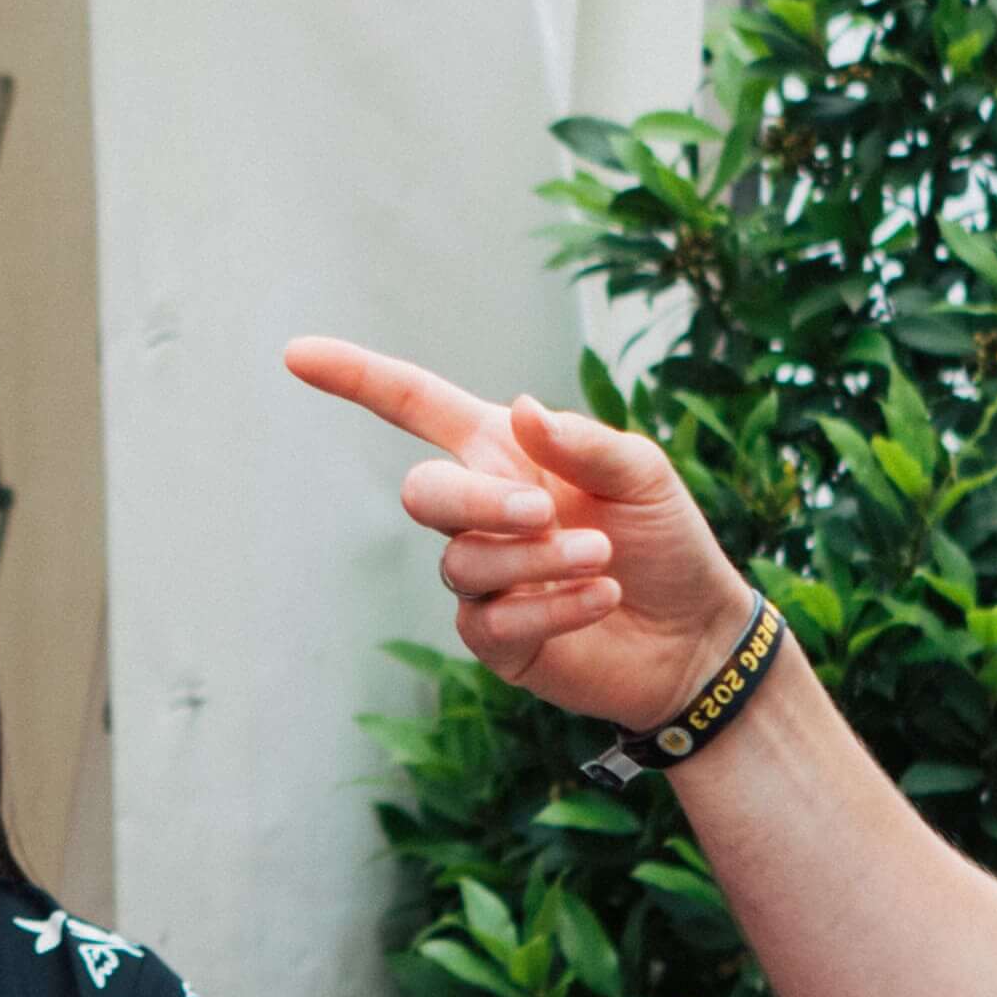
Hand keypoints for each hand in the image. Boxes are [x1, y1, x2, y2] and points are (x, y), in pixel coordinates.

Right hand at [282, 337, 762, 728]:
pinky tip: (601, 597)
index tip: (296, 355)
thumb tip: (520, 409)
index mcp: (505, 454)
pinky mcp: (498, 641)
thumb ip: (583, 441)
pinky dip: (550, 606)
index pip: (414, 406)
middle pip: (423, 495)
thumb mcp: (643, 473)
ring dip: (533, 558)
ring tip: (601, 558)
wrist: (701, 636)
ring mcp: (485, 580)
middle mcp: (483, 513)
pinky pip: (490, 621)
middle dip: (477, 501)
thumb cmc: (668, 541)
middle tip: (546, 512)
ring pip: (461, 562)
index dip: (355, 378)